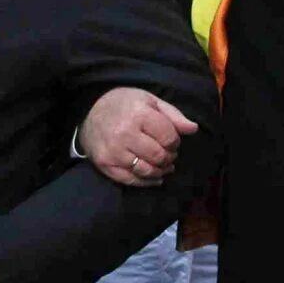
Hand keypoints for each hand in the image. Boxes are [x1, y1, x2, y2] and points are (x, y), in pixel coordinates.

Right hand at [80, 87, 197, 187]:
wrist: (89, 111)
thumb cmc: (124, 104)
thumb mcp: (150, 100)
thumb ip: (173, 115)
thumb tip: (194, 129)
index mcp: (139, 114)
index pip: (168, 138)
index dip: (175, 142)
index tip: (171, 140)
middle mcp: (125, 134)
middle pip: (159, 157)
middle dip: (168, 158)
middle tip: (168, 154)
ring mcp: (113, 152)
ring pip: (147, 171)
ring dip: (160, 171)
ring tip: (162, 165)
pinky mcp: (105, 165)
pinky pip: (131, 181)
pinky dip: (147, 182)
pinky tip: (154, 177)